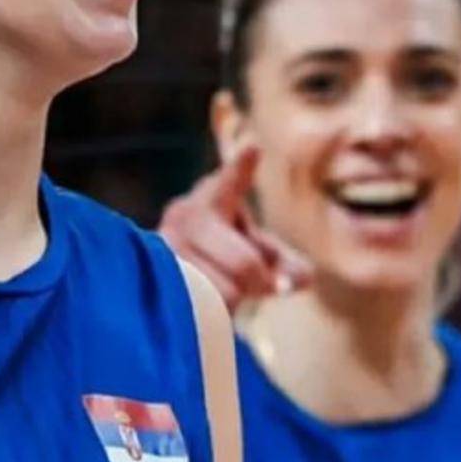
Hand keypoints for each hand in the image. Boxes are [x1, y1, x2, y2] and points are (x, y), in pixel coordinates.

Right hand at [158, 147, 312, 313]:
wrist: (173, 279)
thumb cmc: (224, 258)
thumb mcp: (259, 254)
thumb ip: (285, 264)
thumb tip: (302, 278)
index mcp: (210, 200)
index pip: (230, 185)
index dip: (241, 169)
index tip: (254, 148)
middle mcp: (183, 216)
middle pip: (245, 265)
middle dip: (259, 281)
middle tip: (260, 283)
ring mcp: (167, 247)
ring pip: (229, 292)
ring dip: (234, 299)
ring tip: (216, 286)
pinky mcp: (158, 277)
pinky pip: (208, 309)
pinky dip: (216, 313)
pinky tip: (201, 301)